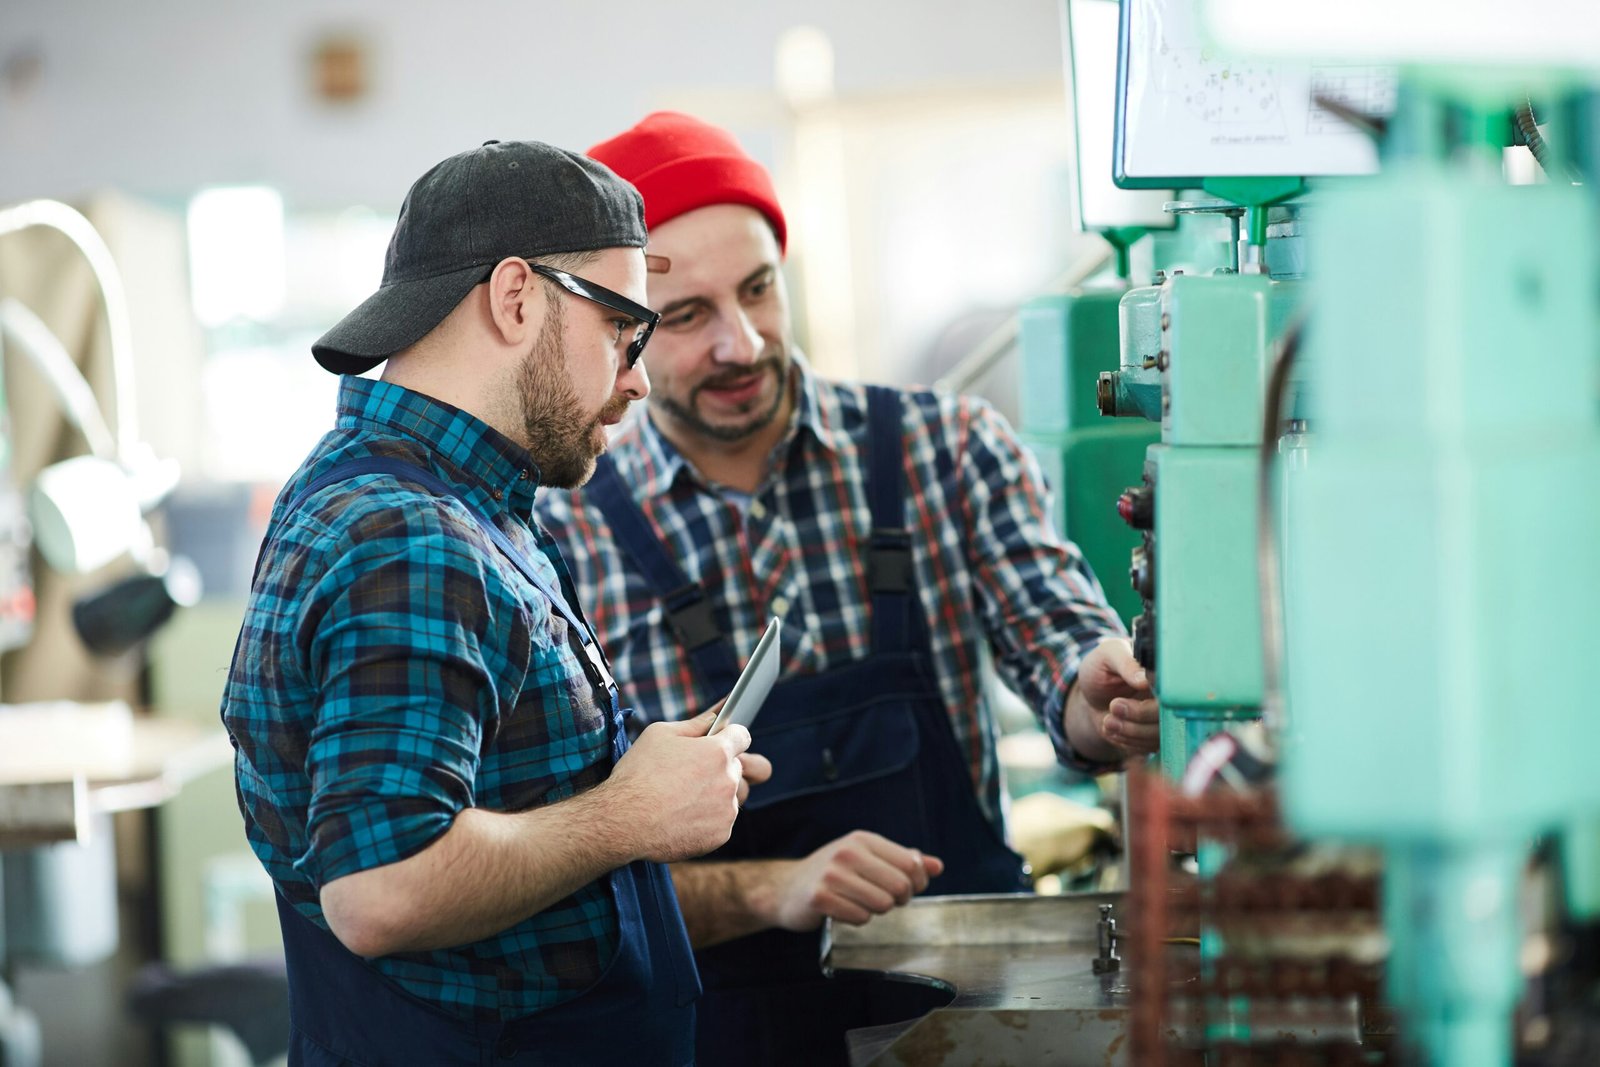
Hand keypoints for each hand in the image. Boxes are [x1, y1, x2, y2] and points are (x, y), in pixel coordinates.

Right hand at [606, 711, 750, 862]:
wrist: (623, 821)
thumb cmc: (638, 774)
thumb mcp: (660, 735)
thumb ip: (696, 723)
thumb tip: (718, 712)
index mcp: (717, 751)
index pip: (742, 736)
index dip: (729, 737)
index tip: (719, 743)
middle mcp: (728, 780)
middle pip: (736, 767)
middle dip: (719, 767)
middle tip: (690, 774)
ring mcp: (726, 810)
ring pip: (730, 796)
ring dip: (715, 795)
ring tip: (684, 797)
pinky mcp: (721, 834)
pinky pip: (722, 822)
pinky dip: (707, 819)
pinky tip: (682, 816)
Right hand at [769, 831, 943, 930]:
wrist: (786, 888)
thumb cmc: (832, 873)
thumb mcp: (867, 858)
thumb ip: (903, 861)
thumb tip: (937, 866)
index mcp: (863, 839)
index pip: (911, 864)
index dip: (915, 884)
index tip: (903, 889)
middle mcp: (848, 852)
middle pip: (899, 887)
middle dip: (896, 900)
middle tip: (880, 899)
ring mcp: (832, 875)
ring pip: (882, 905)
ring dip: (875, 911)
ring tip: (858, 902)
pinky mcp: (820, 898)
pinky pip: (860, 918)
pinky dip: (856, 919)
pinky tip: (842, 910)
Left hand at [1064, 637, 1159, 761]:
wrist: (1090, 692)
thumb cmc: (1101, 667)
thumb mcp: (1108, 655)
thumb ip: (1125, 663)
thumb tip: (1144, 679)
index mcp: (1163, 675)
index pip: (1170, 693)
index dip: (1149, 703)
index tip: (1121, 700)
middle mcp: (1167, 698)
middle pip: (1166, 719)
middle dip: (1137, 719)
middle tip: (1112, 708)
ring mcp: (1161, 719)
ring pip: (1157, 737)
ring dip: (1129, 733)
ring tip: (1106, 721)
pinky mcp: (1151, 736)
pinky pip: (1147, 748)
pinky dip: (1126, 742)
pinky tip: (1109, 728)